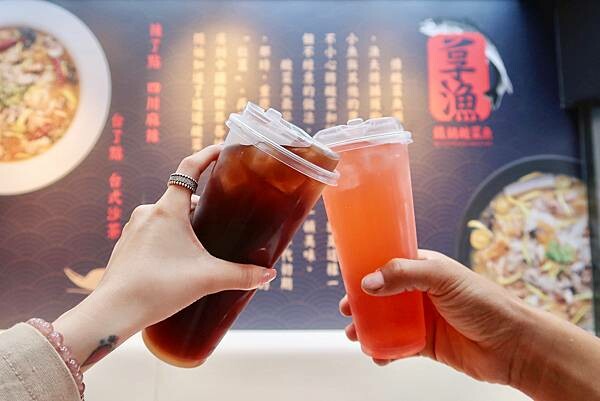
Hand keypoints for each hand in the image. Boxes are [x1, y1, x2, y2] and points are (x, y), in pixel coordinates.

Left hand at [54, 145, 275, 368]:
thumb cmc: (158, 289)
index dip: (208, 155)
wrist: (112, 311)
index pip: (189, 168)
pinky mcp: (127, 246)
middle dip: (203, 204)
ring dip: (186, 224)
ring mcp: (134, 229)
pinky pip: (153, 232)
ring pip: (167, 216)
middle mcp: (148, 212)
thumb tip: (267, 276)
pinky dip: (169, 238)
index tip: (223, 149)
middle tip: (223, 216)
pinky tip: (178, 259)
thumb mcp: (207, 279)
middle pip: (182, 197)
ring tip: (203, 244)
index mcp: (168, 210)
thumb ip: (241, 276)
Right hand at [340, 250, 526, 384]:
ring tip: (354, 335)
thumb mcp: (442, 278)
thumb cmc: (485, 303)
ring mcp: (423, 318)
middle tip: (346, 309)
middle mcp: (421, 292)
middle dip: (361, 302)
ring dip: (368, 327)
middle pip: (382, 294)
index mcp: (424, 268)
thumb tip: (368, 282)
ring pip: (386, 321)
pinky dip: (384, 350)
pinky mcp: (427, 343)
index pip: (389, 263)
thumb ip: (404, 275)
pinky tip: (377, 355)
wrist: (513, 345)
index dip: (367, 269)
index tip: (348, 276)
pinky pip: (397, 346)